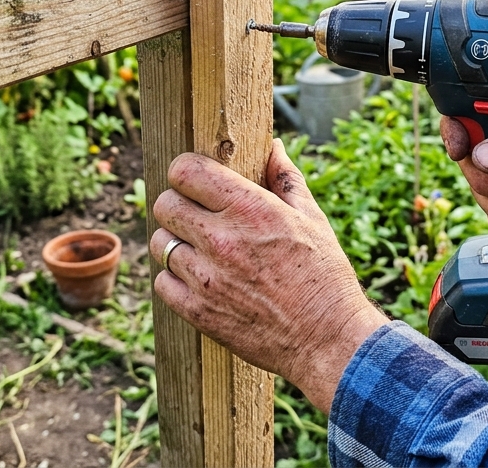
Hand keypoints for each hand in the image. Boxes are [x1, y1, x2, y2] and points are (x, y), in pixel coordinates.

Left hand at [150, 140, 387, 412]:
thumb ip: (285, 178)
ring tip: (198, 249)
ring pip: (159, 243)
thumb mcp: (312, 219)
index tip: (196, 180)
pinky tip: (198, 279)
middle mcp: (221, 239)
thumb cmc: (325, 276)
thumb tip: (272, 147)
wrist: (328, 340)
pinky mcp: (197, 311)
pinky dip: (174, 279)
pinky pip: (162, 282)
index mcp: (249, 209)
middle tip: (196, 215)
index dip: (186, 172)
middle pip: (164, 204)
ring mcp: (205, 277)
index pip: (186, 171)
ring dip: (175, 242)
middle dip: (178, 205)